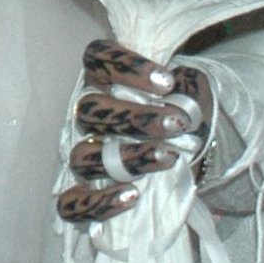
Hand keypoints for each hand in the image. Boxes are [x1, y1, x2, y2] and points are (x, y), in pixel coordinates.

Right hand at [57, 39, 205, 223]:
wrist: (188, 155)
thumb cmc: (182, 115)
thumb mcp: (191, 93)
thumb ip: (186, 88)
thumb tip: (182, 97)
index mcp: (106, 79)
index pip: (98, 57)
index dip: (126, 67)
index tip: (167, 81)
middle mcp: (87, 114)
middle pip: (90, 110)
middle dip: (136, 118)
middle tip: (177, 124)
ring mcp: (81, 154)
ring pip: (83, 156)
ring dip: (128, 158)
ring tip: (168, 158)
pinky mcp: (82, 195)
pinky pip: (72, 205)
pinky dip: (99, 203)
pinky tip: (133, 196)